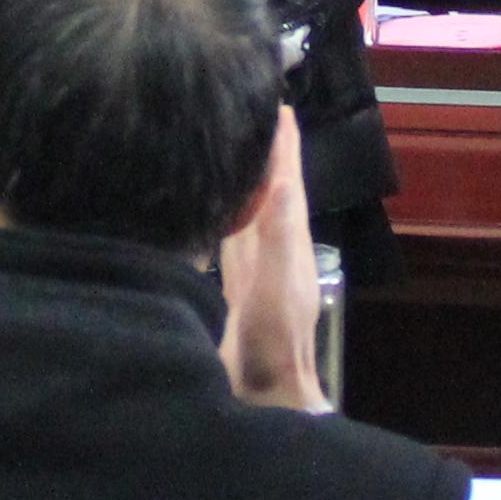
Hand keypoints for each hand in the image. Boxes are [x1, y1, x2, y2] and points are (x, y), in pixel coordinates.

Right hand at [218, 110, 327, 409]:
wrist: (264, 395)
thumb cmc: (274, 345)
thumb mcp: (276, 289)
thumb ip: (276, 239)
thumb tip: (278, 181)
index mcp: (288, 241)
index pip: (286, 180)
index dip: (284, 144)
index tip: (277, 103)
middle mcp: (272, 245)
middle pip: (269, 185)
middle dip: (264, 148)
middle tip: (251, 107)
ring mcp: (254, 264)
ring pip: (249, 206)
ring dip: (245, 174)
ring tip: (232, 140)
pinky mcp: (234, 281)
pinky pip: (230, 233)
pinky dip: (224, 207)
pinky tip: (212, 199)